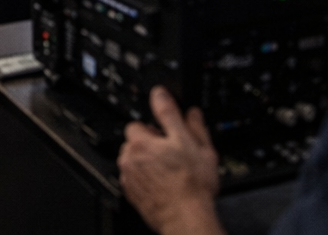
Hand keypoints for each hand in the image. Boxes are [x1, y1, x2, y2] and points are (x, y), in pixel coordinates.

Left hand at [118, 87, 222, 234]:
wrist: (185, 218)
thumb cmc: (193, 186)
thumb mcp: (199, 148)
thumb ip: (191, 124)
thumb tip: (190, 110)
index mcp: (145, 141)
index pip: (141, 119)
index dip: (155, 121)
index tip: (159, 118)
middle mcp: (132, 155)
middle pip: (134, 138)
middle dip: (149, 141)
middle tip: (168, 150)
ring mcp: (128, 173)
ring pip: (131, 156)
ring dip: (143, 158)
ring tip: (165, 168)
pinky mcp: (129, 189)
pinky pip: (131, 175)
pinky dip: (141, 175)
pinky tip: (159, 181)